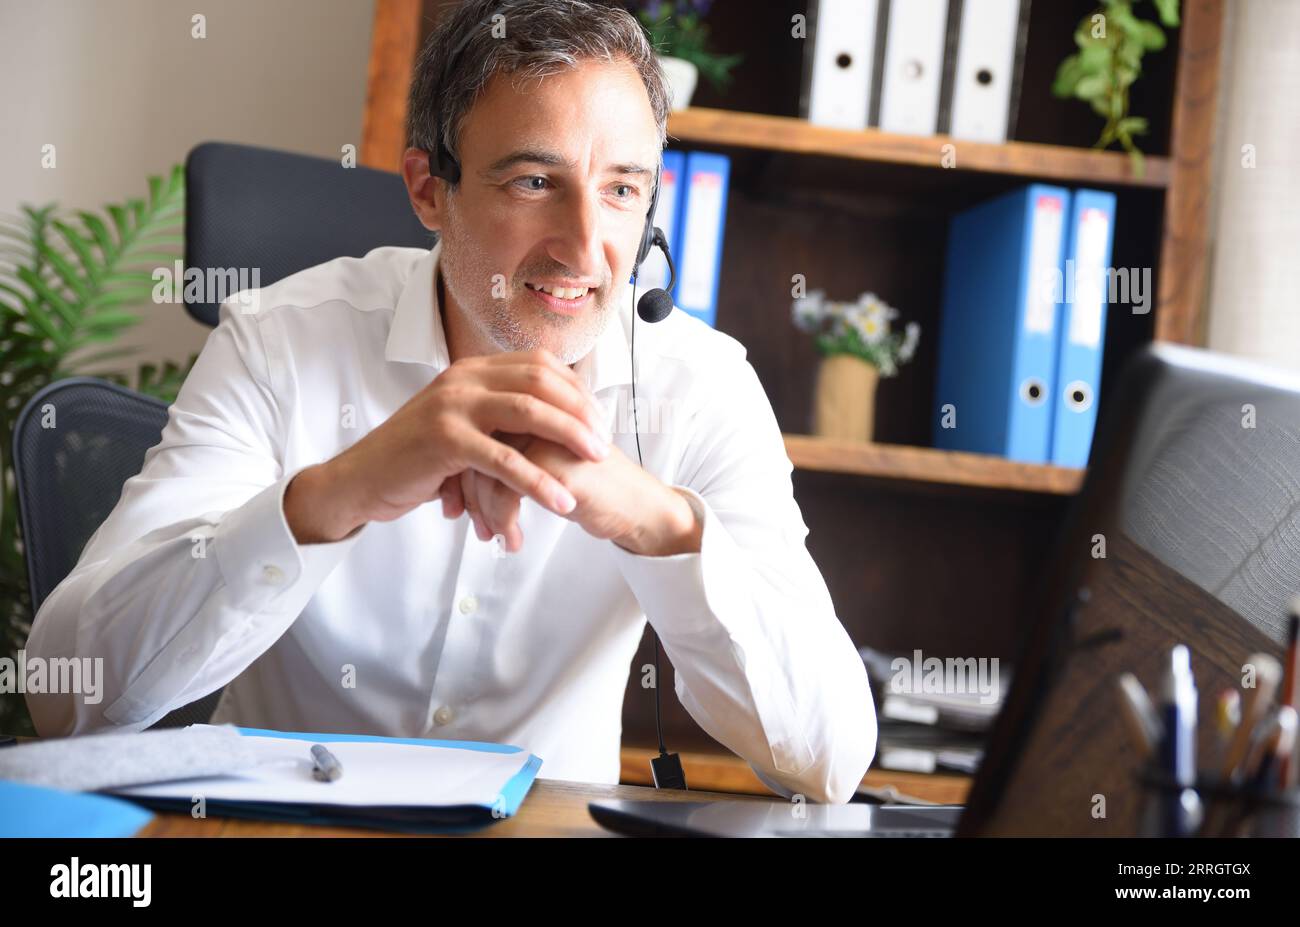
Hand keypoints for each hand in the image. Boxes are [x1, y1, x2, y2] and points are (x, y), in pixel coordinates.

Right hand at [284, 349, 609, 543]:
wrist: (360, 480)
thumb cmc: (415, 458)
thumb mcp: (459, 424)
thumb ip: (495, 415)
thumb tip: (547, 419)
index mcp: (471, 370)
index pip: (538, 365)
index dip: (575, 389)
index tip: (598, 416)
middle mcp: (463, 379)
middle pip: (540, 382)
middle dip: (580, 410)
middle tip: (605, 439)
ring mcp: (452, 406)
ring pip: (528, 413)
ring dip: (569, 436)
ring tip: (596, 460)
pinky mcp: (444, 441)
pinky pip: (503, 459)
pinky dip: (537, 481)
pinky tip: (560, 500)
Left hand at [441, 434, 701, 556]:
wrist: (635, 505)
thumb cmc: (589, 486)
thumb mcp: (543, 463)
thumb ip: (510, 453)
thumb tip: (461, 478)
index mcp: (530, 405)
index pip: (476, 430)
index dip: (462, 470)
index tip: (460, 503)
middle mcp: (535, 412)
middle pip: (475, 447)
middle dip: (467, 492)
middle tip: (469, 523)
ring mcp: (543, 435)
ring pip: (486, 471)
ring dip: (485, 511)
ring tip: (490, 536)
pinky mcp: (553, 462)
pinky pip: (506, 492)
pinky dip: (504, 521)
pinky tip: (512, 541)